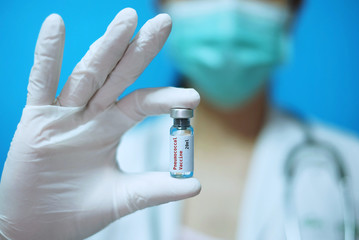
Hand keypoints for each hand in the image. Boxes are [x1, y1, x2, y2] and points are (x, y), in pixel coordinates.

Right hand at [0, 8, 200, 239]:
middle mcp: (91, 115)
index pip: (143, 101)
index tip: (192, 97)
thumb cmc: (78, 209)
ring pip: (87, 73)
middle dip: (140, 49)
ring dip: (106, 46)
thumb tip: (195, 184)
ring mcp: (64, 114)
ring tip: (127, 19)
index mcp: (111, 127)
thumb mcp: (123, 197)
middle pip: (119, 75)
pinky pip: (41, 82)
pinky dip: (47, 55)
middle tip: (163, 23)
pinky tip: (56, 25)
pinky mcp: (36, 120)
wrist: (38, 226)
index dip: (166, 97)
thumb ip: (155, 188)